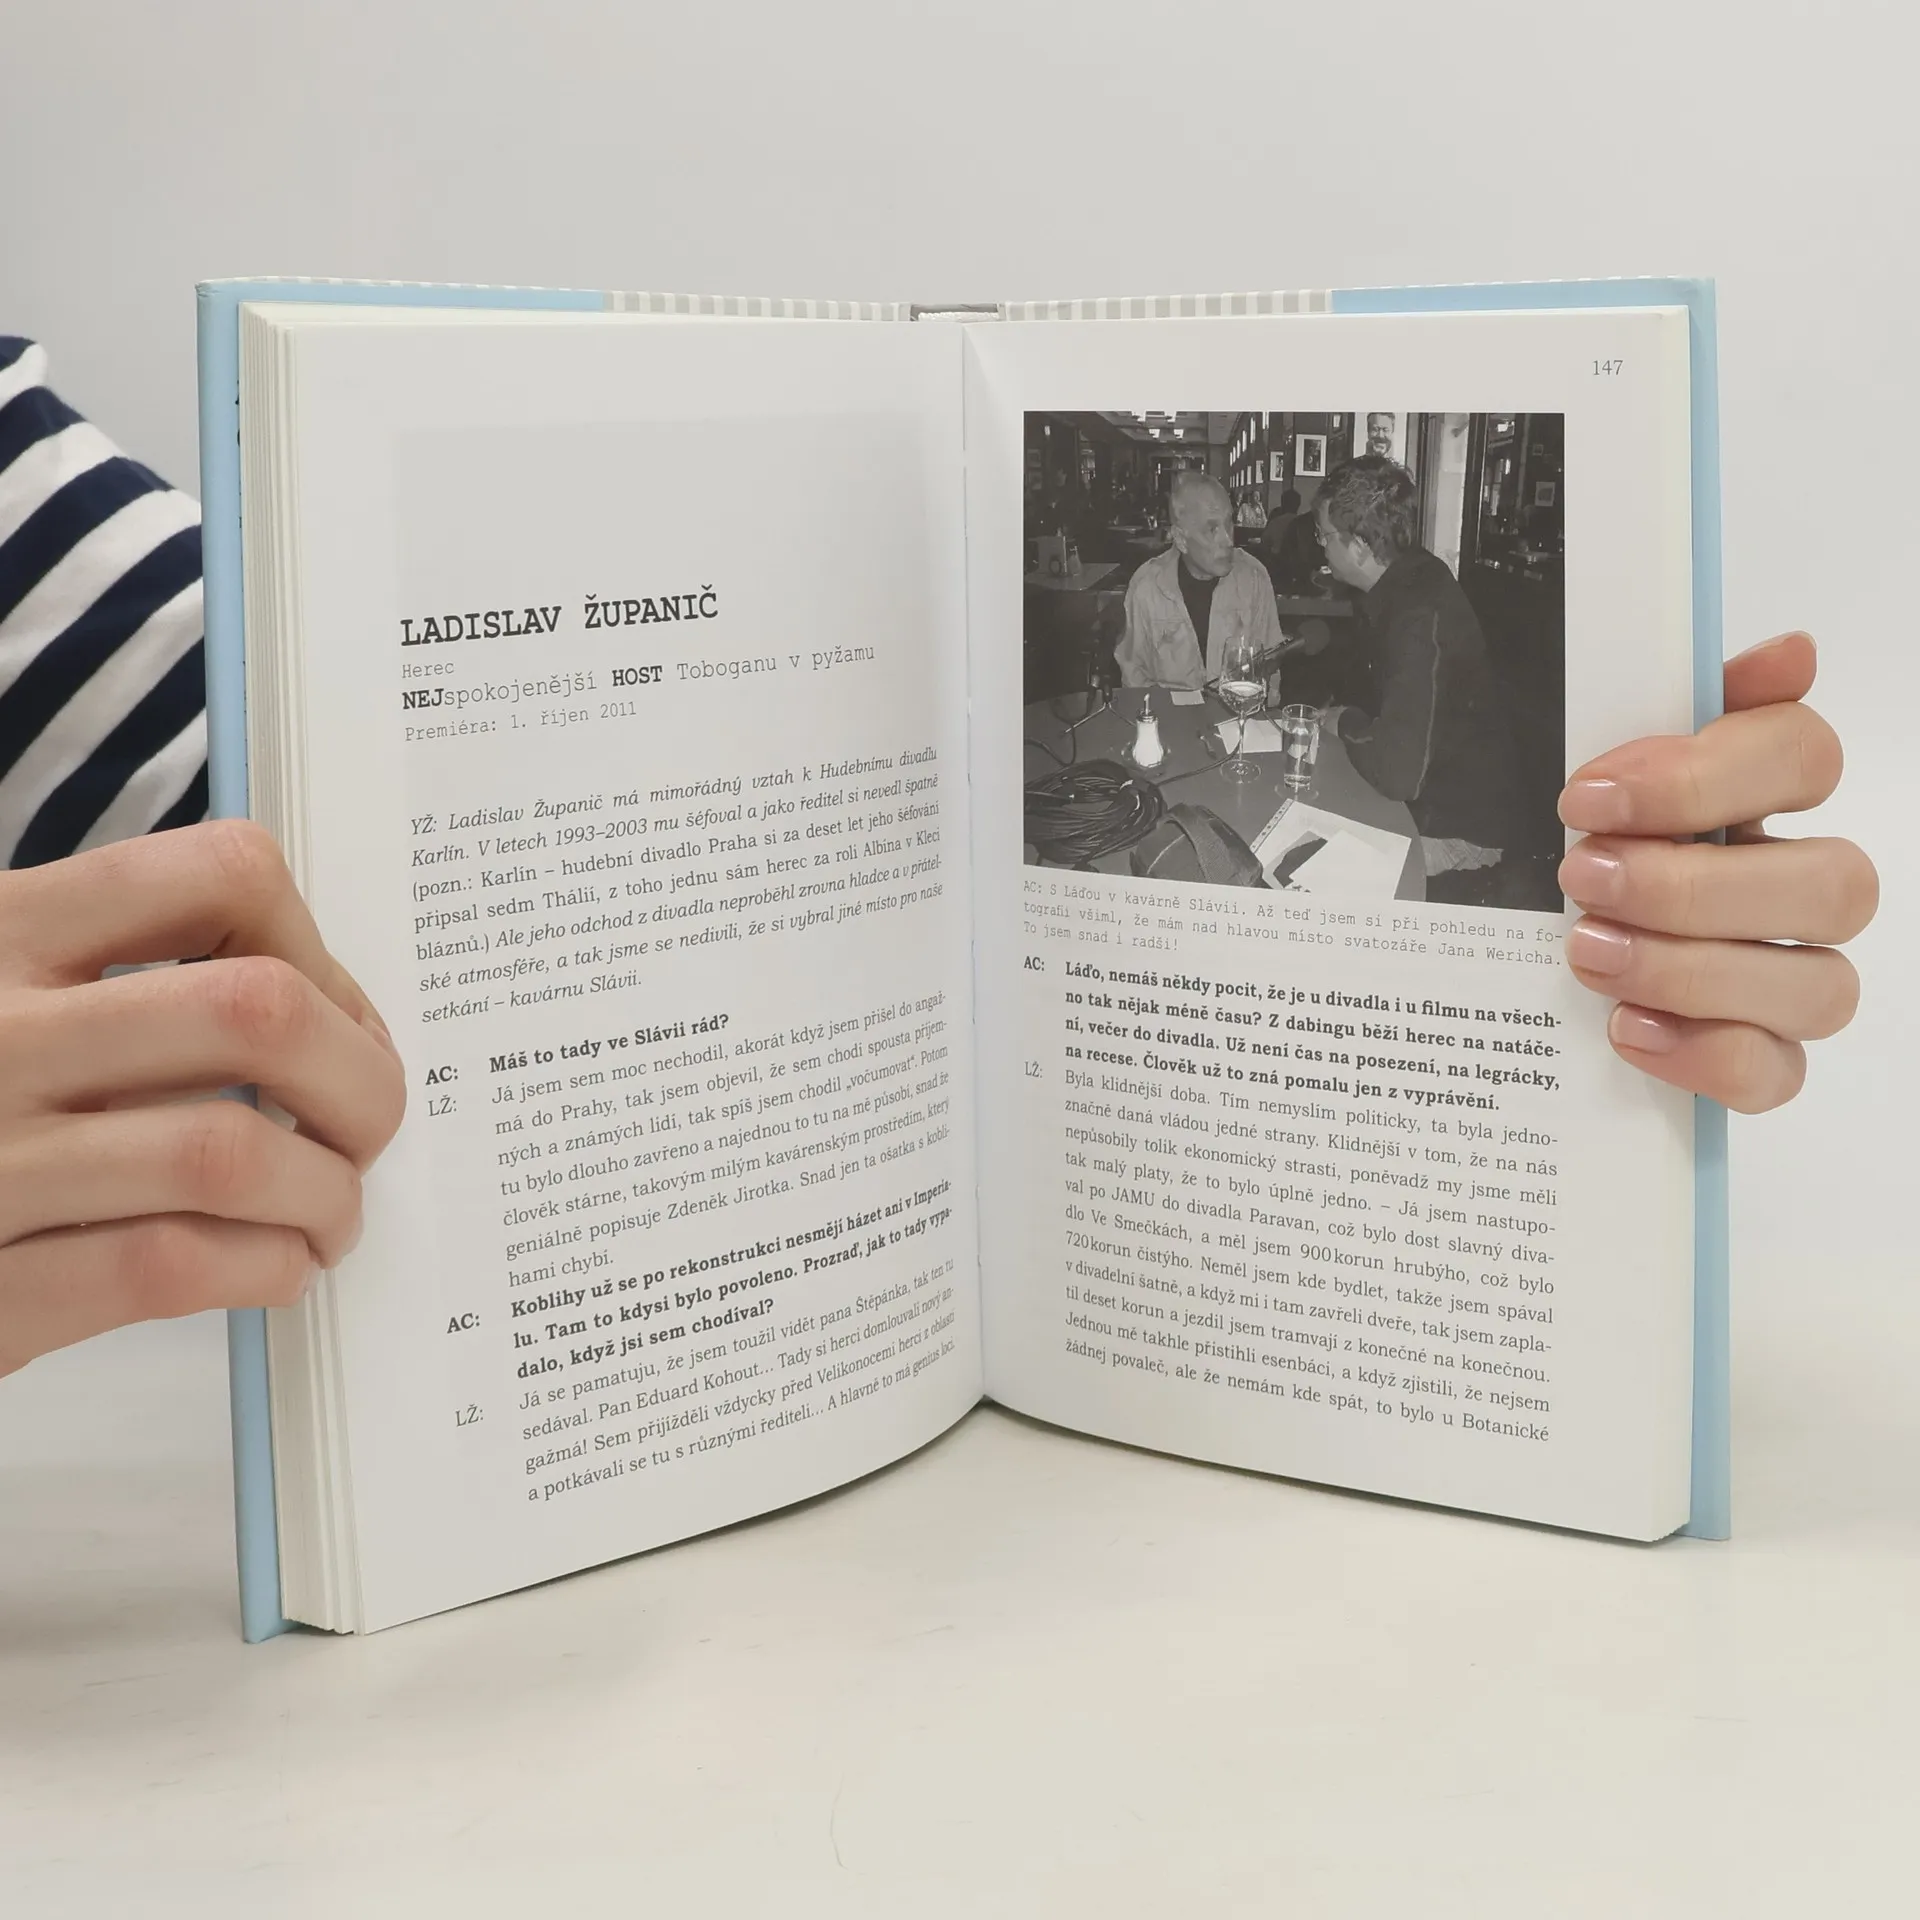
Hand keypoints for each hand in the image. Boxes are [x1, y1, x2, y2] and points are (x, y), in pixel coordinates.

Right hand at [0, 823, 406, 1375]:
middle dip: (360, 1080)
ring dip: (324, 1193)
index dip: (319, 948)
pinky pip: (171, 1263)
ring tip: (331, 1215)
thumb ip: (133, 984)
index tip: (337, 1017)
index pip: (220, 873)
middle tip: (368, 1130)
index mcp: (0, 930)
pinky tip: (275, 1267)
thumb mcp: (13, 999)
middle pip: (258, 1012)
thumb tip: (335, 1016)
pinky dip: (262, 1266)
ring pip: (228, 1150)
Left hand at [1558, 632, 1875, 1111]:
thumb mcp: (1581, 766)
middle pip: (1833, 884)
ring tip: (1586, 952)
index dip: (1705, 778)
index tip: (1587, 797)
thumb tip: (1790, 652)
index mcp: (1757, 796)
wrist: (1483, 942)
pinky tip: (1627, 1029)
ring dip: (1695, 970)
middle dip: (1693, 887)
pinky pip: (1776, 1074)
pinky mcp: (1755, 1059)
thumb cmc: (1558, 842)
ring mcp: (1786, 979)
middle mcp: (1793, 884)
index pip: (1804, 756)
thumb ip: (1668, 701)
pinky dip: (1705, 1054)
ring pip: (1821, 985)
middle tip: (1580, 878)